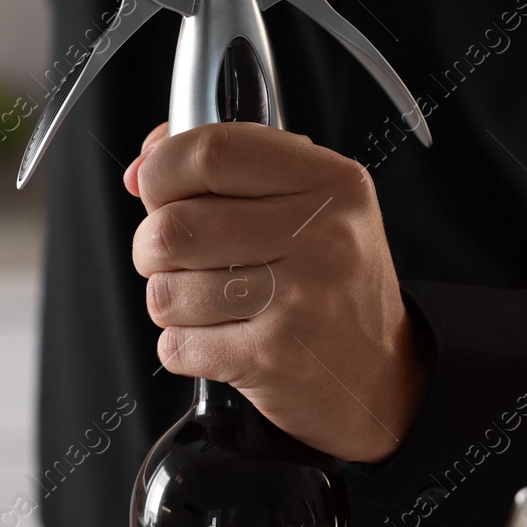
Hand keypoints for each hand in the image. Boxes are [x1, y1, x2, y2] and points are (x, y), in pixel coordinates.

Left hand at [125, 122, 429, 462]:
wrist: (383, 375)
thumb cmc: (333, 281)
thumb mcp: (311, 202)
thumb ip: (230, 167)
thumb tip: (143, 167)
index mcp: (332, 182)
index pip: (213, 152)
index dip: (164, 170)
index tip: (160, 189)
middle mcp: (322, 235)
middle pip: (174, 226)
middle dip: (153, 247)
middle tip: (179, 257)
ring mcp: (300, 299)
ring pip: (166, 289)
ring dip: (169, 299)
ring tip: (209, 301)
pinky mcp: (274, 357)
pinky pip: (177, 344)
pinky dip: (182, 345)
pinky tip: (221, 337)